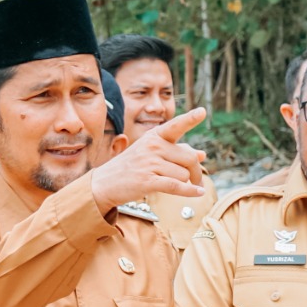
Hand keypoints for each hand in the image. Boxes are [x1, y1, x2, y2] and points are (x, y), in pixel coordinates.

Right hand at [89, 108, 208, 212]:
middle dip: (195, 172)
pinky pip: (176, 186)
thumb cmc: (131, 167)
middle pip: (189, 158)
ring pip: (184, 175)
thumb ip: (178, 152)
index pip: (175, 125)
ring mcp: (149, 163)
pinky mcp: (148, 181)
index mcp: (154, 136)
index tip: (202, 112)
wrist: (104, 183)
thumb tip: (202, 154)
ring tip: (172, 184)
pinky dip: (189, 192)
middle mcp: (152, 146)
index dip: (190, 119)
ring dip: (184, 183)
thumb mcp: (152, 154)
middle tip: (196, 181)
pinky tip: (197, 194)